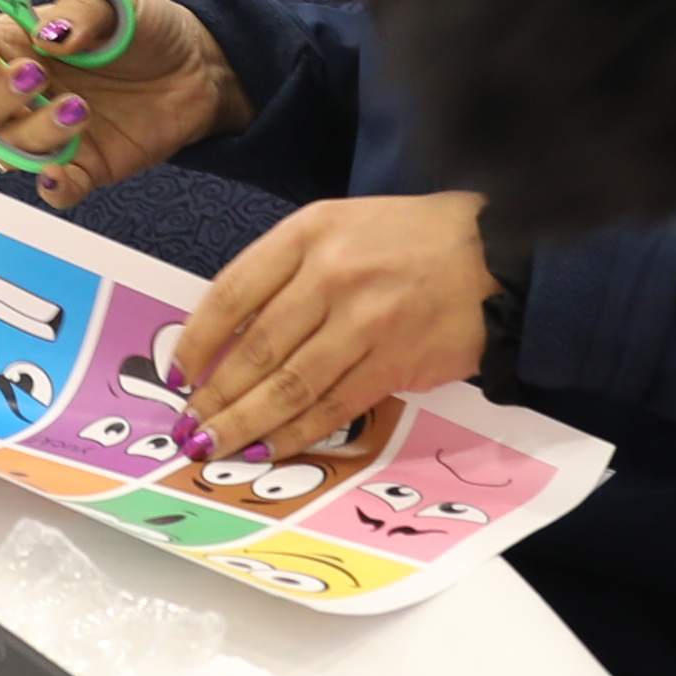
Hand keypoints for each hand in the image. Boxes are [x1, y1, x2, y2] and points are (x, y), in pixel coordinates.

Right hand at [0, 0, 244, 211]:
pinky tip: (60, 175)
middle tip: (35, 77)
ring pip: (11, 150)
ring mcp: (50, 132)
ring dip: (34, 133)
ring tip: (80, 108)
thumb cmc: (146, 27)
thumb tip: (49, 35)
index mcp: (15, 45)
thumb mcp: (116, 2)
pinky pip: (56, 187)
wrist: (200, 67)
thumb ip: (79, 13)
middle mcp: (22, 93)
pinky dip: (53, 187)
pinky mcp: (84, 165)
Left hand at [180, 193, 498, 468]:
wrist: (497, 252)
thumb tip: (229, 339)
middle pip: (256, 349)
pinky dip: (296, 433)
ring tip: (216, 448)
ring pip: (290, 385)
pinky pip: (333, 405)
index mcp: (309, 233)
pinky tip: (270, 448)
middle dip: (216, 397)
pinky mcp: (396, 360)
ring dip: (246, 424)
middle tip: (189, 429)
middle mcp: (332, 274)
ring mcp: (366, 320)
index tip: (179, 375)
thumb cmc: (411, 239)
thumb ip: (286, 271)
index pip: (233, 292)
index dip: (197, 341)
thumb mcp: (340, 226)